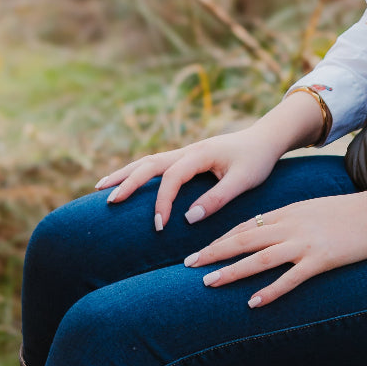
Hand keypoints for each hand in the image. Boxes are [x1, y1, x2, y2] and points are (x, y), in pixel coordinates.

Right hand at [95, 91, 324, 230]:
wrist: (266, 139)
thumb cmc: (257, 160)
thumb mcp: (244, 181)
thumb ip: (218, 198)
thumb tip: (188, 219)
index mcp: (201, 154)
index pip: (172, 177)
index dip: (162, 201)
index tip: (159, 226)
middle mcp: (188, 151)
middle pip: (149, 163)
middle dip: (128, 182)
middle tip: (109, 202)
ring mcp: (185, 153)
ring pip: (147, 161)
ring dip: (124, 174)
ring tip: (100, 188)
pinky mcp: (186, 159)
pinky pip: (155, 165)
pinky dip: (135, 172)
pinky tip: (124, 183)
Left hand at [182, 178, 366, 306]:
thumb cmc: (350, 213)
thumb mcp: (313, 209)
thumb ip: (289, 220)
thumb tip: (265, 231)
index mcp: (288, 213)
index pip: (245, 226)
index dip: (220, 239)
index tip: (199, 250)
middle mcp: (291, 225)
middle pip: (243, 240)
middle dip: (213, 252)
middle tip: (188, 265)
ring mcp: (305, 242)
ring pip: (259, 258)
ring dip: (231, 271)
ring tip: (209, 283)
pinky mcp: (321, 259)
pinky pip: (290, 278)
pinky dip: (270, 291)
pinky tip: (253, 303)